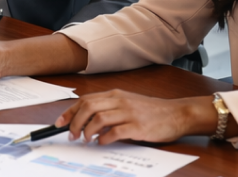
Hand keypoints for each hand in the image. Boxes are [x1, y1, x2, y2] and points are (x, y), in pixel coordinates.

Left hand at [55, 90, 219, 144]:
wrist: (177, 114)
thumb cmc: (152, 111)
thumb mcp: (127, 103)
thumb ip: (109, 109)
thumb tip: (88, 121)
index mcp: (115, 94)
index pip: (85, 100)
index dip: (70, 112)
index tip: (59, 123)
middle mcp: (120, 101)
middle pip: (88, 107)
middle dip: (75, 121)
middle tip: (71, 134)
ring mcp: (129, 113)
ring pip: (98, 118)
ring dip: (87, 130)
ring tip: (85, 139)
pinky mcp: (138, 127)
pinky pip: (115, 132)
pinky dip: (104, 138)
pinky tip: (102, 142)